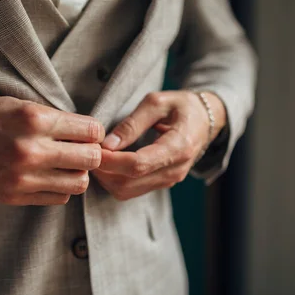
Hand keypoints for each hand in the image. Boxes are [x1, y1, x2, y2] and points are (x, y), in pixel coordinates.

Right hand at [0, 96, 104, 204]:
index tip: (88, 133)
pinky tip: (50, 176)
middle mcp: (31, 150)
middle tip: (82, 150)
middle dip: (91, 153)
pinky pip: (58, 198)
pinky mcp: (15, 196)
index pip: (90, 130)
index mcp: (34, 119)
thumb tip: (84, 130)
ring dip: (78, 173)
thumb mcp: (16, 103)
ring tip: (66, 165)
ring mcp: (23, 177)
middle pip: (91, 159)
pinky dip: (61, 188)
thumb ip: (51, 117)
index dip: (93, 131)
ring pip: (78, 182)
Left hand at [94, 91, 225, 199]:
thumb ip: (132, 123)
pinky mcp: (161, 183)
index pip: (138, 164)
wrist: (206, 120)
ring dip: (105, 177)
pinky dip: (113, 180)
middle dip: (103, 170)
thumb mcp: (157, 102)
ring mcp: (168, 181)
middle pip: (128, 182)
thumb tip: (107, 144)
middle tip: (88, 150)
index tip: (93, 148)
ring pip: (126, 191)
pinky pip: (130, 190)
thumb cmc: (182, 106)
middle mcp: (175, 170)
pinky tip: (107, 162)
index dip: (110, 160)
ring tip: (95, 155)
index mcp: (178, 147)